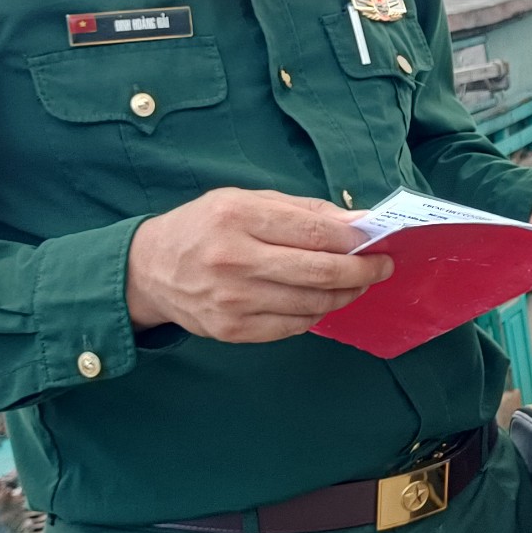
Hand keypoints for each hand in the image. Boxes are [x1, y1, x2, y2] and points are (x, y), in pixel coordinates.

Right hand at [126, 187, 392, 342]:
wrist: (149, 270)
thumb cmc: (204, 228)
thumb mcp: (245, 201)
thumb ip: (302, 211)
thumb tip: (356, 224)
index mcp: (238, 218)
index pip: (315, 232)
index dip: (355, 240)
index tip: (378, 242)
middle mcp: (234, 260)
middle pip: (320, 273)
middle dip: (362, 271)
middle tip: (382, 267)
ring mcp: (233, 301)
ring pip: (313, 304)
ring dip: (345, 295)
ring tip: (356, 284)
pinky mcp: (233, 331)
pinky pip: (294, 326)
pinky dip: (317, 313)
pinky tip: (321, 300)